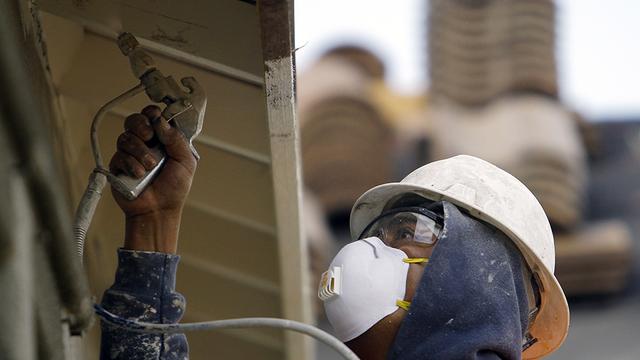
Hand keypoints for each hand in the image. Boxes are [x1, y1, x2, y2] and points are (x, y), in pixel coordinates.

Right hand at [109, 105, 196, 252]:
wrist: (159, 210)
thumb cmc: (174, 188)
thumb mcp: (185, 161)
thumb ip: (176, 139)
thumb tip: (160, 121)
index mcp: (162, 139)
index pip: (153, 116)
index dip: (153, 114)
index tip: (156, 118)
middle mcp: (145, 143)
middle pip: (134, 120)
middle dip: (140, 125)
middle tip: (148, 137)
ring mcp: (130, 153)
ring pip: (126, 137)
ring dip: (139, 151)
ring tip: (149, 167)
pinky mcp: (117, 165)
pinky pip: (119, 155)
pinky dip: (130, 164)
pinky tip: (138, 175)